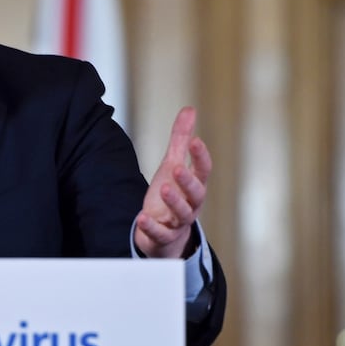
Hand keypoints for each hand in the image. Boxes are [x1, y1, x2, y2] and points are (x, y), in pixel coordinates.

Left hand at [134, 106, 210, 257]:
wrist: (165, 231)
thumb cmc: (173, 193)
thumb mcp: (173, 164)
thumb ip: (181, 139)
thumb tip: (190, 109)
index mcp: (194, 185)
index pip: (203, 170)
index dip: (201, 156)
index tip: (195, 140)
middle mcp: (191, 203)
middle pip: (196, 193)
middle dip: (188, 181)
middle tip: (177, 168)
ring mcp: (178, 221)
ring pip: (182, 213)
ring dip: (174, 202)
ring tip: (164, 188)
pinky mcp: (163, 236)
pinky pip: (160, 233)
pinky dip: (151, 227)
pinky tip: (141, 218)